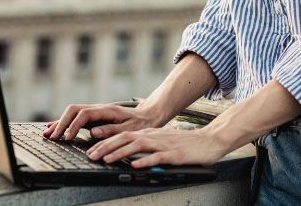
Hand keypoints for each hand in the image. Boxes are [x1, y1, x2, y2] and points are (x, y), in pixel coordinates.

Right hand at [42, 102, 159, 141]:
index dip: (73, 126)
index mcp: (106, 110)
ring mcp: (95, 111)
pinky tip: (54, 128)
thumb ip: (111, 130)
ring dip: (60, 122)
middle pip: (74, 110)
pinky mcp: (94, 117)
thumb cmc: (139, 124)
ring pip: (72, 113)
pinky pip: (76, 117)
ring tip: (47, 134)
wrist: (147, 115)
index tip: (67, 139)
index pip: (84, 115)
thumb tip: (93, 132)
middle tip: (52, 138)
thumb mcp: (128, 129)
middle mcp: (98, 108)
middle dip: (61, 122)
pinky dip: (64, 123)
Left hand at [85, 126, 226, 168]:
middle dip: (106, 146)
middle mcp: (154, 136)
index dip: (106, 142)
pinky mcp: (174, 154)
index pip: (123, 135)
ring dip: (120, 152)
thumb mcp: (163, 143)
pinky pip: (156, 157)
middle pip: (126, 138)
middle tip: (91, 155)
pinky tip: (135, 165)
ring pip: (137, 145)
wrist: (209, 140)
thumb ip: (148, 147)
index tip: (92, 149)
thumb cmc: (186, 144)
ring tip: (107, 160)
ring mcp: (163, 144)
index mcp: (150, 134)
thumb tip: (131, 156)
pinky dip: (144, 161)